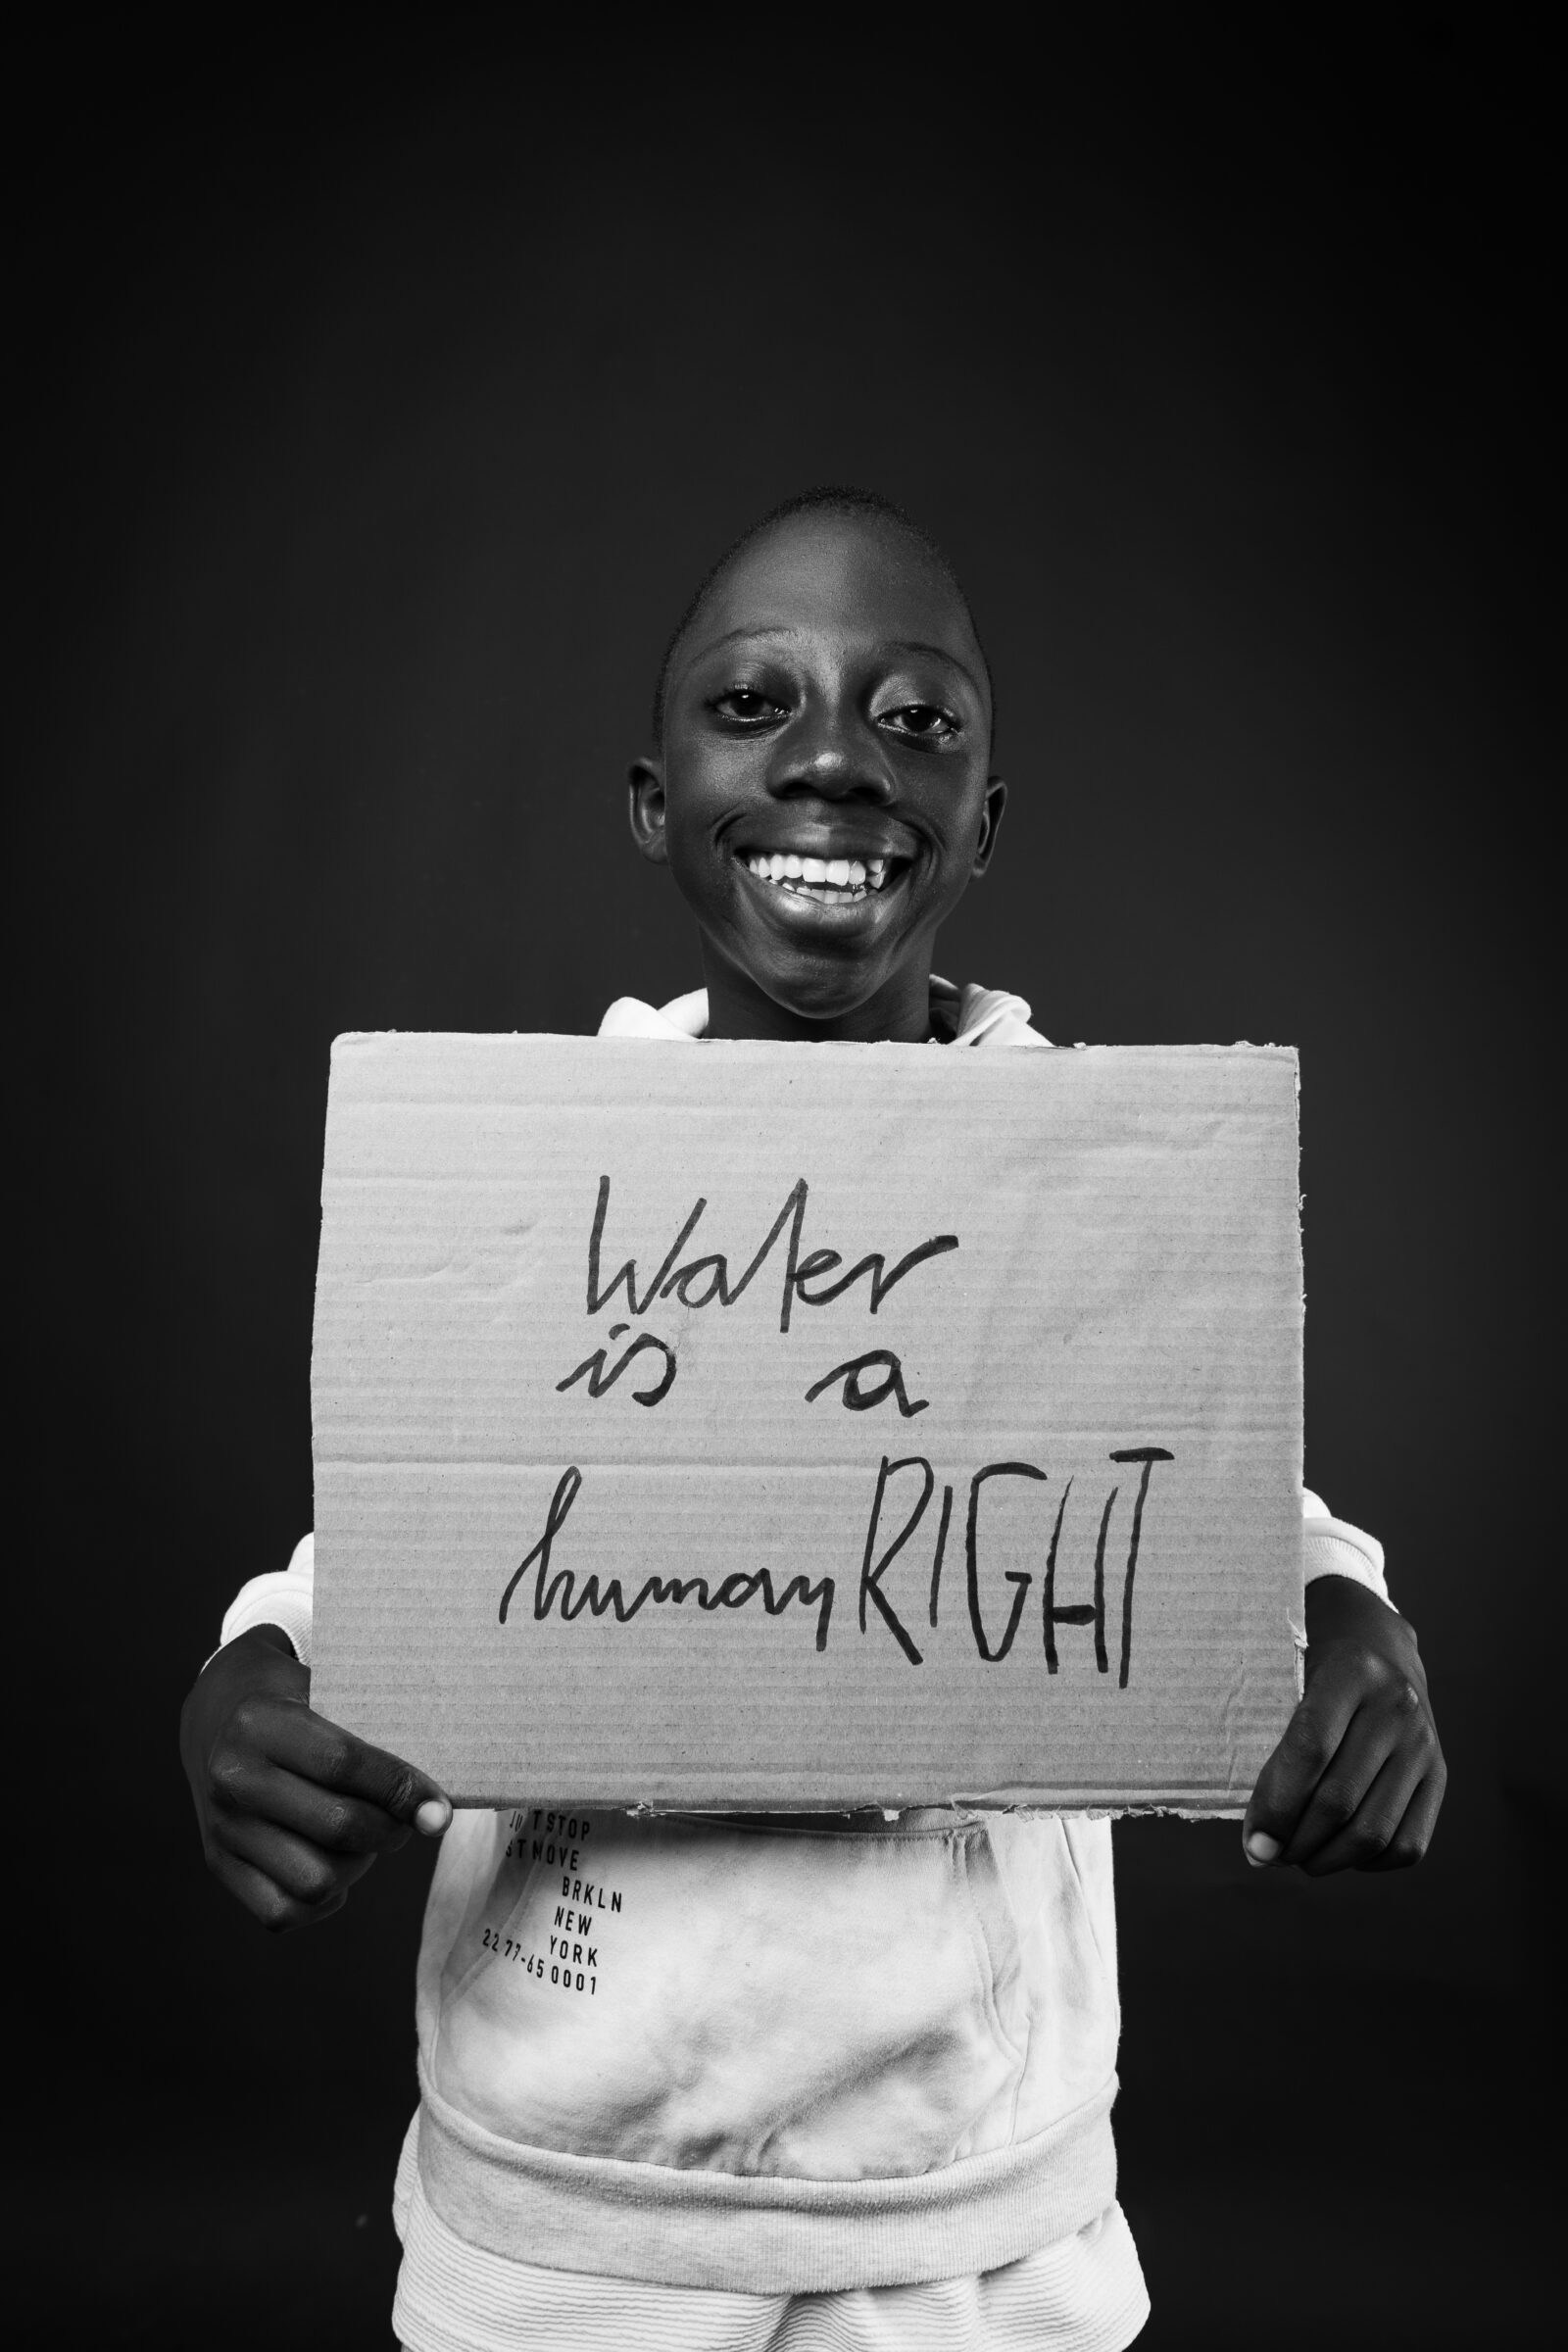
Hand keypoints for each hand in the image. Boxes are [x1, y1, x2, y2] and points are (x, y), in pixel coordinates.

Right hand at [180, 1624, 451, 1930]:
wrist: (216, 1713)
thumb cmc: (294, 1698)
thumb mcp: (325, 1687)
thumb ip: (374, 1729)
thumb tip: (434, 1799)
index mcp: (259, 1721)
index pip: (343, 1764)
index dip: (401, 1789)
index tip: (439, 1807)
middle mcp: (232, 1775)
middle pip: (337, 1826)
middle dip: (391, 1830)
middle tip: (406, 1820)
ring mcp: (221, 1825)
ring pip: (315, 1880)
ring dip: (358, 1867)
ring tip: (366, 1839)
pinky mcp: (217, 1862)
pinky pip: (282, 1912)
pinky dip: (322, 1900)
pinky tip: (335, 1866)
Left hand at [1241, 1575, 1444, 1874]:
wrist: (1380, 1646)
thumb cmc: (1312, 1671)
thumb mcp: (1287, 1679)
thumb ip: (1272, 1749)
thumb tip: (1259, 1845)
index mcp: (1351, 1671)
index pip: (1310, 1750)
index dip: (1277, 1806)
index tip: (1253, 1844)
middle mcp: (1396, 1706)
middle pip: (1339, 1799)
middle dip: (1295, 1842)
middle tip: (1269, 1854)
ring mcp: (1424, 1742)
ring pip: (1374, 1831)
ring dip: (1328, 1860)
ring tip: (1299, 1858)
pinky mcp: (1441, 1774)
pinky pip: (1409, 1844)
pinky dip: (1369, 1863)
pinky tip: (1340, 1850)